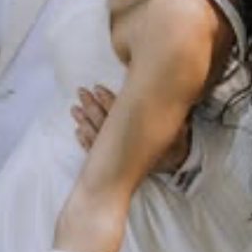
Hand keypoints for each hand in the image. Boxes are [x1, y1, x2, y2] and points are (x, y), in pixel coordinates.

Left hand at [72, 84, 191, 173]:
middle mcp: (128, 145)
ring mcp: (119, 156)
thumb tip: (162, 87)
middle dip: (91, 107)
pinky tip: (78, 130)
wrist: (173, 163)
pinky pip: (95, 153)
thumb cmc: (173, 139)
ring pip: (97, 138)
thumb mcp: (177, 125)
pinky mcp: (113, 164)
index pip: (121, 114)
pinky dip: (85, 141)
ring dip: (84, 122)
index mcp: (143, 133)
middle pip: (105, 123)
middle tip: (81, 92)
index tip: (97, 88)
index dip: (108, 100)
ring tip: (74, 109)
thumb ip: (166, 110)